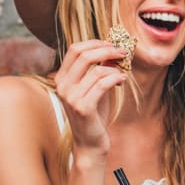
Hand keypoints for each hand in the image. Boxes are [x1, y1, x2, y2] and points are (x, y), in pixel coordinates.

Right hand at [53, 40, 127, 155]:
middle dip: (107, 50)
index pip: (75, 49)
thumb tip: (111, 51)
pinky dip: (116, 79)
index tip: (111, 44)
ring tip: (122, 75)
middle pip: (84, 55)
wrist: (90, 142)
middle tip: (122, 53)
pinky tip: (122, 82)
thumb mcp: (95, 88)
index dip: (95, 43)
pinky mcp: (83, 107)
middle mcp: (62, 86)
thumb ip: (99, 70)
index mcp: (62, 78)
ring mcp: (71, 97)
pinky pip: (103, 84)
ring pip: (97, 70)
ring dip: (115, 69)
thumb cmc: (94, 114)